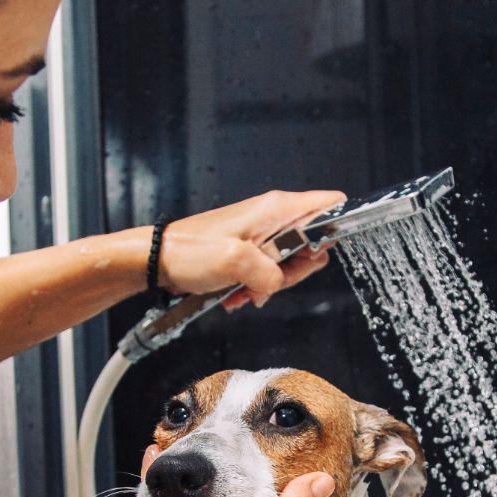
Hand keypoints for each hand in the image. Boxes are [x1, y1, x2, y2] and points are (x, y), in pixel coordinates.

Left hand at [156, 188, 344, 309]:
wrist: (160, 259)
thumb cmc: (190, 252)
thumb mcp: (234, 263)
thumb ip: (270, 273)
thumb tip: (278, 282)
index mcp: (277, 209)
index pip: (331, 204)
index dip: (335, 230)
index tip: (314, 255)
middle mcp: (274, 216)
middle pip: (315, 244)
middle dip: (294, 271)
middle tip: (268, 280)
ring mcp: (263, 233)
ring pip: (291, 262)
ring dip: (271, 283)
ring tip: (244, 290)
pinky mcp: (252, 248)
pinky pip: (270, 270)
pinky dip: (258, 285)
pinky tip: (238, 293)